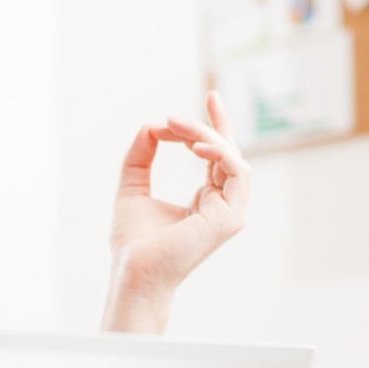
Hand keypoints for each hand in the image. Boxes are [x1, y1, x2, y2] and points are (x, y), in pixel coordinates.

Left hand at [101, 90, 250, 334]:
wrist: (134, 271)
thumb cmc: (133, 243)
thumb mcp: (132, 188)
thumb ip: (140, 158)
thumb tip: (148, 127)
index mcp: (204, 201)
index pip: (216, 158)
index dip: (214, 127)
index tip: (210, 98)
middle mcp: (221, 205)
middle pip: (229, 153)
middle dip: (218, 122)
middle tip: (209, 96)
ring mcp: (229, 212)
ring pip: (232, 158)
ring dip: (206, 134)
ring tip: (176, 124)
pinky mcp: (230, 217)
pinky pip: (236, 172)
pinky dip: (219, 152)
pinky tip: (195, 146)